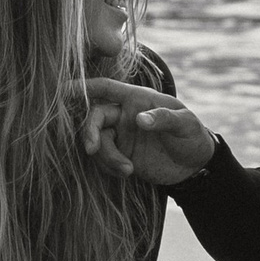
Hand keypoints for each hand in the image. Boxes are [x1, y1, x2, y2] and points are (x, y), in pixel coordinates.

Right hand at [78, 76, 215, 186]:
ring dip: (105, 157)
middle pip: (95, 117)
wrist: (195, 165)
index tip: (63, 91)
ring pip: (98, 142)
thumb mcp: (185, 123)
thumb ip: (164, 118)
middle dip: (89, 132)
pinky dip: (108, 168)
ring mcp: (121, 135)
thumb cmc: (192, 135)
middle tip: (92, 150)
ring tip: (128, 170)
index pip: (106, 88)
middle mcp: (124, 114)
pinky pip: (104, 159)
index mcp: (137, 98)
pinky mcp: (121, 155)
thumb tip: (139, 120)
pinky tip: (127, 174)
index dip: (84, 86)